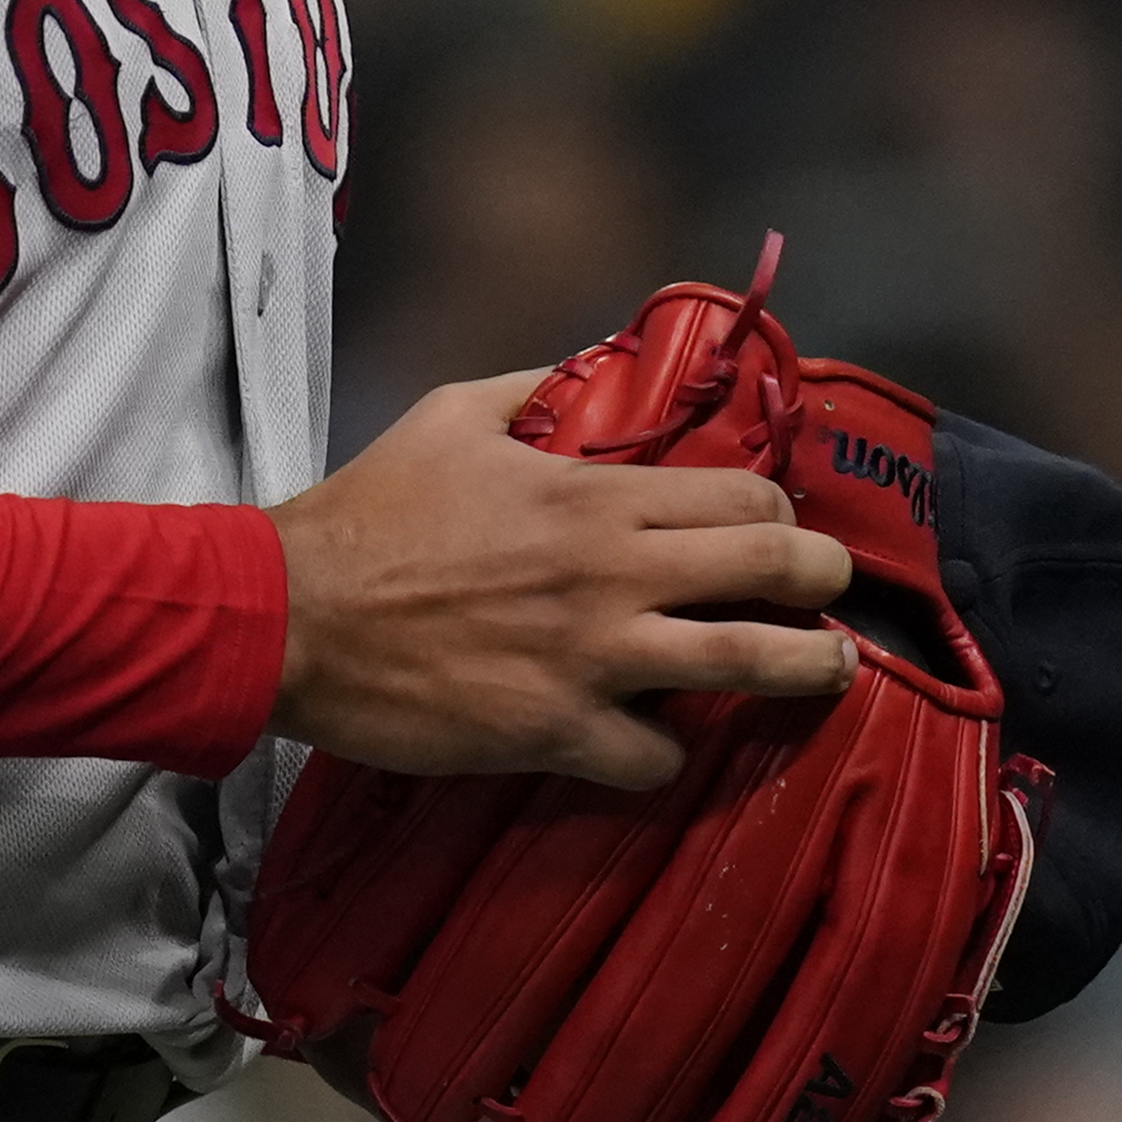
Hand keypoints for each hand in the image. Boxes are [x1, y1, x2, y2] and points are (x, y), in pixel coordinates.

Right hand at [267, 371, 854, 789]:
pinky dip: (668, 756)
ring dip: (809, 672)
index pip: (744, 493)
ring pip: (751, 664)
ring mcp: (594, 657)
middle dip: (825, 581)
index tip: (776, 526)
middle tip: (831, 597)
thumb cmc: (369, 511)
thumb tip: (590, 363)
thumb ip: (533, 388)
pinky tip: (656, 745)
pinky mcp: (559, 731)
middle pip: (776, 569)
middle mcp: (614, 572)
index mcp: (594, 493)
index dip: (778, 510)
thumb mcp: (450, 415)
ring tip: (831, 675)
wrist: (290, 614)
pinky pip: (658, 758)